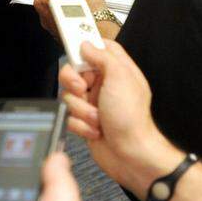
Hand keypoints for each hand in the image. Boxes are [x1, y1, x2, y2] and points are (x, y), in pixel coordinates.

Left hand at [33, 0, 111, 39]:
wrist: (99, 29)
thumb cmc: (86, 7)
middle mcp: (43, 15)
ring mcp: (54, 27)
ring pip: (60, 9)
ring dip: (70, 4)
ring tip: (83, 0)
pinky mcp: (65, 35)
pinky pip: (68, 21)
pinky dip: (75, 16)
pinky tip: (85, 12)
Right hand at [59, 41, 184, 199]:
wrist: (131, 155)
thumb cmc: (132, 119)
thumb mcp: (120, 77)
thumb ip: (103, 56)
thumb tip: (87, 44)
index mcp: (117, 71)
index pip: (98, 48)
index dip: (84, 47)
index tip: (75, 49)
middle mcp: (104, 85)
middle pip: (75, 71)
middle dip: (74, 83)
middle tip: (83, 88)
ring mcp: (94, 103)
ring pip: (69, 96)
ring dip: (81, 109)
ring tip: (97, 118)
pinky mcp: (85, 121)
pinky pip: (70, 116)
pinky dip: (81, 125)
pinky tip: (96, 130)